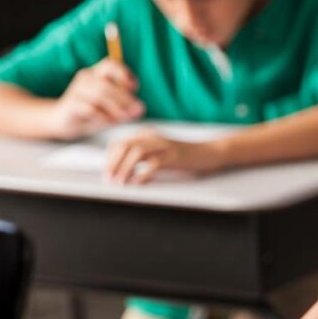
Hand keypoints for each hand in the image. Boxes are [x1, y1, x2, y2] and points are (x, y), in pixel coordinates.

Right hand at [50, 59, 143, 139]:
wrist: (62, 121)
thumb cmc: (91, 112)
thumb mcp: (111, 108)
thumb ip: (125, 107)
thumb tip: (140, 109)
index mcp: (97, 74)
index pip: (110, 64)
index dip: (125, 73)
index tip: (135, 88)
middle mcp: (86, 79)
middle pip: (107, 83)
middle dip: (125, 98)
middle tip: (138, 110)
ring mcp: (77, 91)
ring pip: (99, 94)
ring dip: (116, 107)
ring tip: (125, 118)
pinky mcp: (71, 105)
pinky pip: (88, 108)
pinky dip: (102, 116)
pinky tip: (109, 122)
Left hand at [105, 131, 220, 183]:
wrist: (210, 152)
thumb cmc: (184, 157)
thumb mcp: (160, 153)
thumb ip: (144, 157)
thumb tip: (123, 171)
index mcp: (147, 134)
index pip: (119, 143)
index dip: (109, 159)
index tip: (107, 173)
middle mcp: (153, 137)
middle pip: (125, 146)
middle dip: (113, 164)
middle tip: (108, 180)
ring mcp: (164, 145)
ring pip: (136, 153)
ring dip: (124, 169)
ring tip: (120, 183)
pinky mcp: (174, 156)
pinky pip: (153, 164)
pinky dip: (142, 174)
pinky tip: (137, 183)